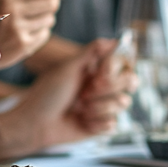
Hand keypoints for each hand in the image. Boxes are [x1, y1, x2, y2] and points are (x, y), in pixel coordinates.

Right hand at [0, 0, 73, 69]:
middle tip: (48, 7)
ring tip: (29, 23)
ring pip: (50, 19)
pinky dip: (40, 33)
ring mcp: (17, 27)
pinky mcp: (23, 44)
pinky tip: (26, 35)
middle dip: (52, 4)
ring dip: (44, 20)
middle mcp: (11, 9)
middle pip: (51, 2)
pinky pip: (45, 33)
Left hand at [0, 38, 133, 152]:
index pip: (124, 61)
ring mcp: (103, 106)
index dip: (116, 67)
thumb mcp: (68, 68)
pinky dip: (96, 123)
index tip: (100, 74)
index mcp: (96, 69)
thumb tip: (113, 40)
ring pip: (123, 102)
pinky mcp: (101, 126)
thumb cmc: (47, 94)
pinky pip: (114, 123)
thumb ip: (91, 52)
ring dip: (99, 107)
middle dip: (109, 88)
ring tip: (79, 109)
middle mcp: (103, 87)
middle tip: (85, 93)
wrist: (36, 124)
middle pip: (131, 81)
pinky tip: (81, 122)